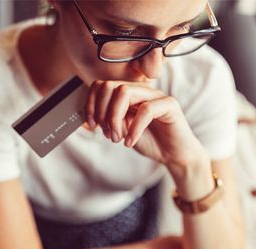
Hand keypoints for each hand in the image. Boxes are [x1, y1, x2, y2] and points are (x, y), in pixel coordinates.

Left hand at [84, 80, 206, 168]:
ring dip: (115, 118)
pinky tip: (130, 142)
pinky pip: (146, 109)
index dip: (92, 104)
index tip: (92, 125)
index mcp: (128, 93)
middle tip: (108, 134)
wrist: (174, 155)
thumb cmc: (149, 141)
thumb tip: (81, 122)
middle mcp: (141, 90)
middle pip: (110, 86)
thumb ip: (104, 123)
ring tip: (118, 138)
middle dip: (102, 112)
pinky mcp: (170, 105)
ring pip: (125, 92)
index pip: (101, 85)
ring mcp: (156, 95)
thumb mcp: (121, 132)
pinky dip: (133, 129)